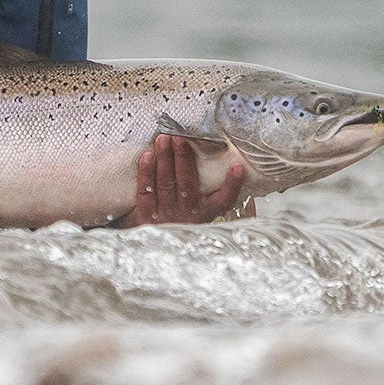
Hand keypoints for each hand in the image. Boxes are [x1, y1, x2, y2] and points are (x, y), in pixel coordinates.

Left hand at [122, 135, 246, 225]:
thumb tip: (224, 157)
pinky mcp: (145, 215)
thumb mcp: (197, 210)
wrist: (153, 247)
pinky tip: (147, 156)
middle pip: (187, 185)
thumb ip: (206, 188)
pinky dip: (146, 173)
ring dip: (165, 159)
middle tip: (181, 137)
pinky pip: (146, 192)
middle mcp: (187, 214)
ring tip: (163, 139)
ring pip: (166, 184)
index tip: (238, 167)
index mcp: (204, 213)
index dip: (232, 185)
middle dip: (184, 158)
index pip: (223, 201)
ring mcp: (165, 215)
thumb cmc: (177, 218)